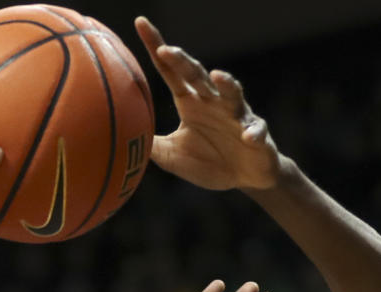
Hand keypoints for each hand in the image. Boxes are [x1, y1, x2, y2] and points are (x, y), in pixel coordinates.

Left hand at [135, 17, 281, 190]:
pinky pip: (255, 130)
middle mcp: (213, 102)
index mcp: (191, 102)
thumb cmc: (209, 163)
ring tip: (216, 77)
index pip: (171, 72)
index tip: (141, 24)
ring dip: (225, 83)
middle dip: (183, 62)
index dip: (157, 48)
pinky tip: (248, 137)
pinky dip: (252, 132)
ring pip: (231, 93)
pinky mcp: (256, 134)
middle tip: (166, 51)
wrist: (245, 178)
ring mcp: (236, 115)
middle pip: (197, 76)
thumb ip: (153, 147)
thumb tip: (124, 139)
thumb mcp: (174, 158)